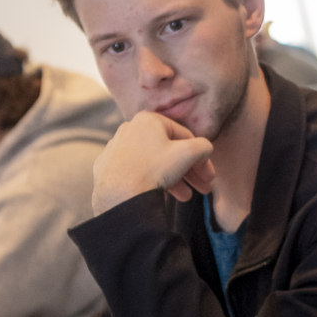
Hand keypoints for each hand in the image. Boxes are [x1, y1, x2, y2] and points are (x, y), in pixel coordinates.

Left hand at [92, 111, 216, 213]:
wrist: (118, 195)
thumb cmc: (153, 169)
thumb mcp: (188, 153)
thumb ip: (203, 146)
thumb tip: (205, 149)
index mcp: (149, 119)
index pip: (185, 136)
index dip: (202, 158)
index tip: (209, 176)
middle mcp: (129, 129)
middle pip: (169, 150)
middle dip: (189, 171)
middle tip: (202, 187)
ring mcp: (116, 148)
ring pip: (154, 162)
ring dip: (174, 179)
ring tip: (185, 196)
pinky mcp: (107, 166)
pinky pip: (136, 170)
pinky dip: (151, 180)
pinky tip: (161, 194)